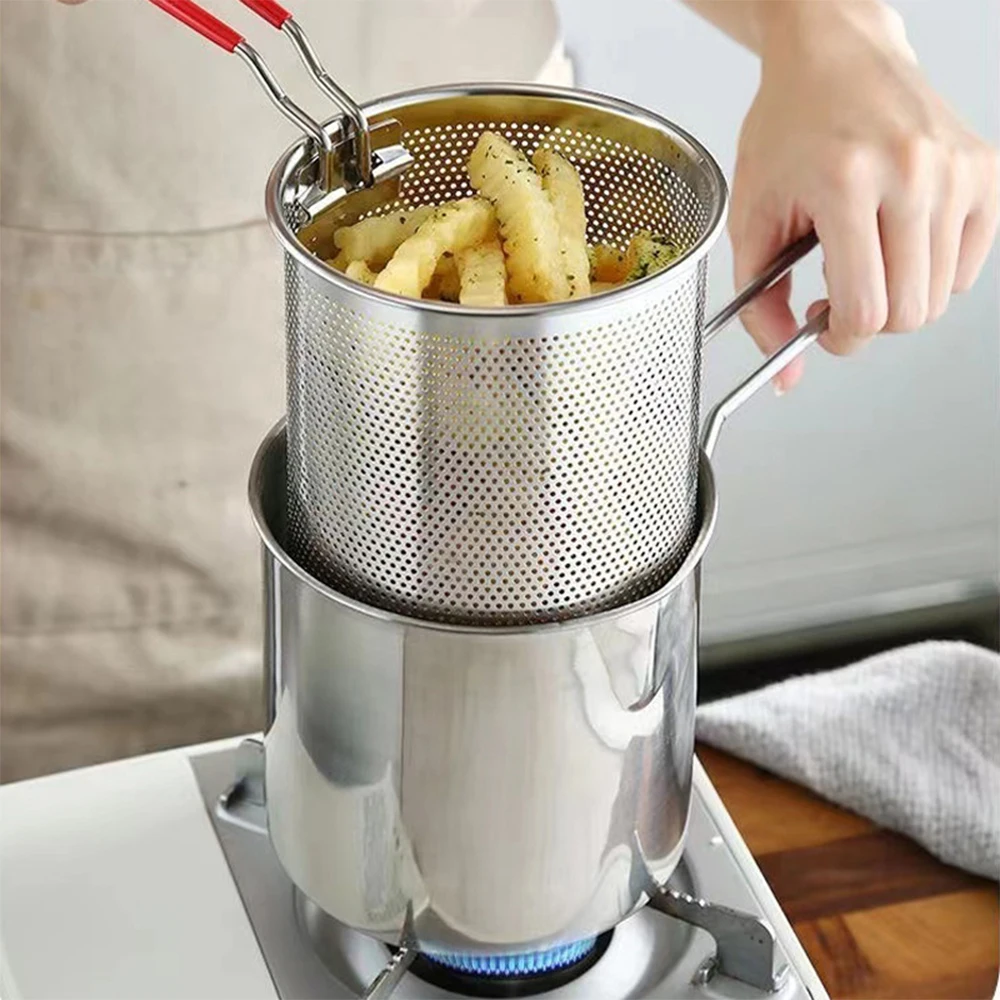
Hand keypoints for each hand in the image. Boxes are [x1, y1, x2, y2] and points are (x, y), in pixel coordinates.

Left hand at [730, 2, 998, 390]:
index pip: (865, 311)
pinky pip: (967, 265)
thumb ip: (760, 307)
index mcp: (847, 183)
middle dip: (869, 323)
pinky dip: (932, 271)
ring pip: (941, 297)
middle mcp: (912, 173)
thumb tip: (787, 374)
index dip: (840, 338)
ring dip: (898, 296)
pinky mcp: (985, 170)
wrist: (835, 55)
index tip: (823, 326)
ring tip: (865, 259)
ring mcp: (956, 170)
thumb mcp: (751, 220)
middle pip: (910, 313)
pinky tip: (897, 241)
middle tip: (840, 293)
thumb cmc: (788, 129)